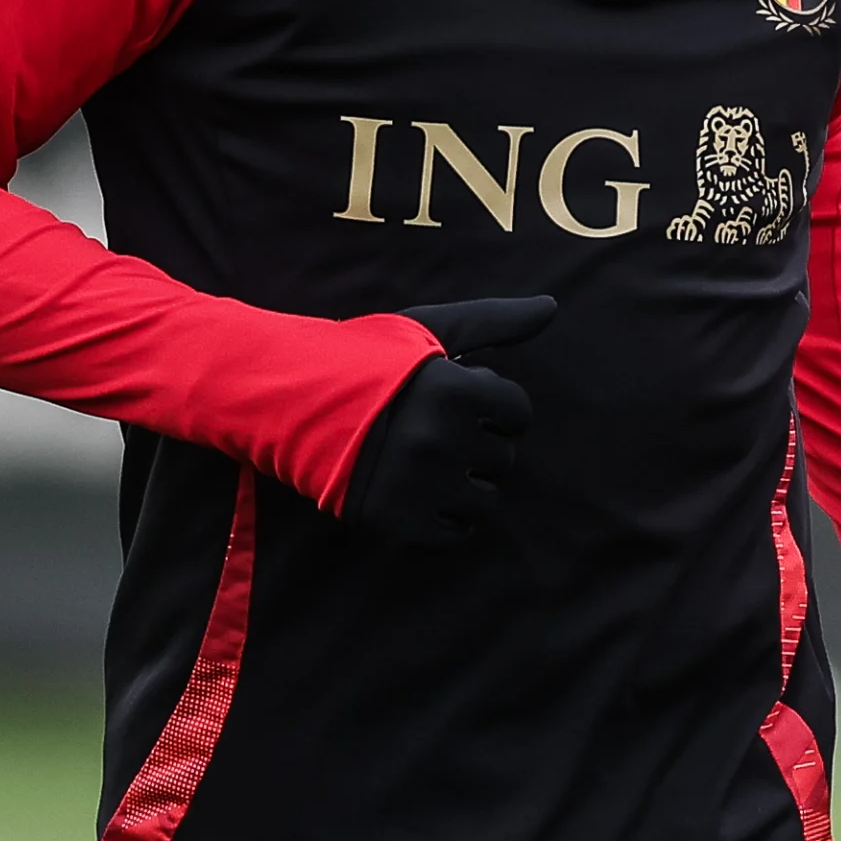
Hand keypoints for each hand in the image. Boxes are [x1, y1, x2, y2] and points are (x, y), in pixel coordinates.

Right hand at [339, 296, 551, 548]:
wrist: (289, 403)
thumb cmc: (365, 362)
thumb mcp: (428, 330)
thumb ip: (494, 321)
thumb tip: (552, 306)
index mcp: (456, 392)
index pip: (518, 413)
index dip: (492, 408)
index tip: (459, 404)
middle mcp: (442, 442)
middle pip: (502, 458)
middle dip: (477, 446)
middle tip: (432, 432)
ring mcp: (419, 486)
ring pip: (485, 500)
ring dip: (465, 485)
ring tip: (425, 464)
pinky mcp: (397, 523)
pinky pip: (455, 535)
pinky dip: (444, 519)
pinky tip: (418, 494)